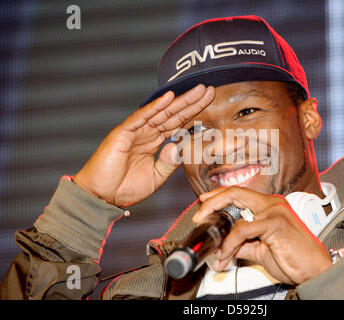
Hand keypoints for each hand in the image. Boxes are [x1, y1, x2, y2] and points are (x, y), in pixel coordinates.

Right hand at [73, 84, 214, 206]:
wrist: (100, 197)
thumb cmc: (124, 188)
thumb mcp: (156, 177)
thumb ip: (169, 163)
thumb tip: (180, 147)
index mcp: (153, 142)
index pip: (177, 124)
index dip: (193, 114)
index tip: (209, 104)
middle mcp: (146, 133)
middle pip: (173, 115)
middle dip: (191, 103)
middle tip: (209, 90)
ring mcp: (135, 132)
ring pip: (161, 113)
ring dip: (179, 101)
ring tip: (197, 90)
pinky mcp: (123, 133)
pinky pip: (141, 117)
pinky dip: (155, 107)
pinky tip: (169, 97)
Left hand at [193, 186, 331, 284]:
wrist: (316, 270)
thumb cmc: (295, 258)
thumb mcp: (261, 250)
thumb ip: (241, 244)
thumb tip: (221, 247)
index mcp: (270, 206)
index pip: (239, 193)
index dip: (218, 196)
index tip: (204, 204)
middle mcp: (272, 203)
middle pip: (234, 192)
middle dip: (212, 203)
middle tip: (200, 216)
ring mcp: (274, 211)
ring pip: (236, 211)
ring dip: (220, 232)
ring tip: (215, 249)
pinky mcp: (275, 222)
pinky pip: (242, 230)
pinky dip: (230, 244)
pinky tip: (226, 255)